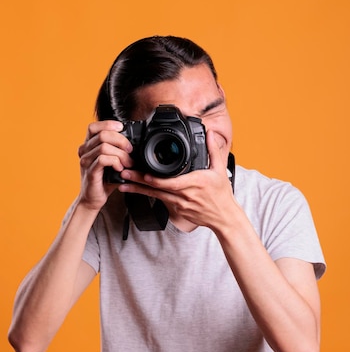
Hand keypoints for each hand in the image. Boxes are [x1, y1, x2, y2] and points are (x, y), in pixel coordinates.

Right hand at [77, 120, 133, 209]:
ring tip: (127, 163)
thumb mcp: (112, 162)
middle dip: (121, 140)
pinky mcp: (90, 172)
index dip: (108, 124)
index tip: (122, 128)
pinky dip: (115, 161)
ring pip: (104, 146)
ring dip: (120, 154)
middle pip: (102, 134)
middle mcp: (84, 151)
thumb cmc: (104, 180)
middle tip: (130, 151)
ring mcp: (86, 161)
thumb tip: (134, 143)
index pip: (94, 127)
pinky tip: (120, 168)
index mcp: (88, 146)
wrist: (94, 199)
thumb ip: (118, 151)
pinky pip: (103, 159)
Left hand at [117, 129, 237, 229]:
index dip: (157, 180)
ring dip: (138, 190)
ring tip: (123, 184)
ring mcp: (180, 204)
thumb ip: (213, 150)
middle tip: (125, 175)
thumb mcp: (220, 170)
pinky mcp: (177, 211)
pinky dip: (147, 196)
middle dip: (140, 181)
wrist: (223, 217)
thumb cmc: (222, 195)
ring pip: (155, 196)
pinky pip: (160, 202)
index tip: (145, 174)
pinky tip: (136, 191)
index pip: (172, 183)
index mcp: (194, 184)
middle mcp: (184, 195)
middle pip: (158, 189)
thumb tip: (209, 134)